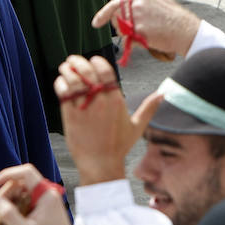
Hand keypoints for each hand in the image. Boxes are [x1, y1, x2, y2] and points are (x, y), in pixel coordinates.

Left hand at [52, 53, 163, 183]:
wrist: (101, 165)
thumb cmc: (119, 147)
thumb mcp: (137, 126)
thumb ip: (149, 107)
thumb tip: (163, 94)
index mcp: (117, 100)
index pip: (106, 71)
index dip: (98, 62)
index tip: (93, 60)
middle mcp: (101, 102)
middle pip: (88, 72)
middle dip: (79, 62)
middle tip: (73, 59)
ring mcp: (85, 109)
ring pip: (74, 80)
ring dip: (68, 70)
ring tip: (65, 67)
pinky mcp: (71, 116)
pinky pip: (64, 94)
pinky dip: (61, 84)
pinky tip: (61, 82)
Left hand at [91, 0, 201, 53]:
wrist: (186, 30)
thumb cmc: (174, 15)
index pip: (114, 5)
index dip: (103, 14)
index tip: (95, 23)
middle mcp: (136, 5)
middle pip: (115, 19)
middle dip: (120, 26)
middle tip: (135, 30)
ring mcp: (137, 18)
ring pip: (121, 31)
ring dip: (128, 35)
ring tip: (145, 33)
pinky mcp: (139, 32)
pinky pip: (130, 41)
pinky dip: (136, 43)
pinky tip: (149, 39)